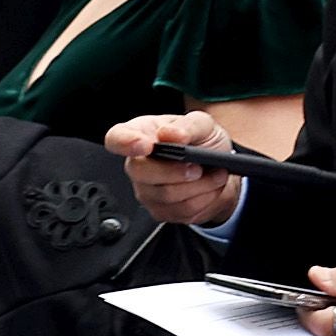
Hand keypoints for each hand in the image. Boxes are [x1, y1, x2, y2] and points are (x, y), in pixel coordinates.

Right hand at [107, 110, 240, 225]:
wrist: (219, 170)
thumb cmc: (202, 142)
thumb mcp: (203, 125)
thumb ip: (188, 125)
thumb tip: (172, 134)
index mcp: (141, 133)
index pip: (117, 138)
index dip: (125, 143)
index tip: (145, 145)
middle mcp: (138, 164)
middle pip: (140, 172)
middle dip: (175, 171)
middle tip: (198, 166)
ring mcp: (146, 190)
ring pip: (166, 195)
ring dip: (199, 186)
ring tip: (215, 174)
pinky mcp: (160, 211)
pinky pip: (182, 210)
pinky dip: (204, 198)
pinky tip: (210, 187)